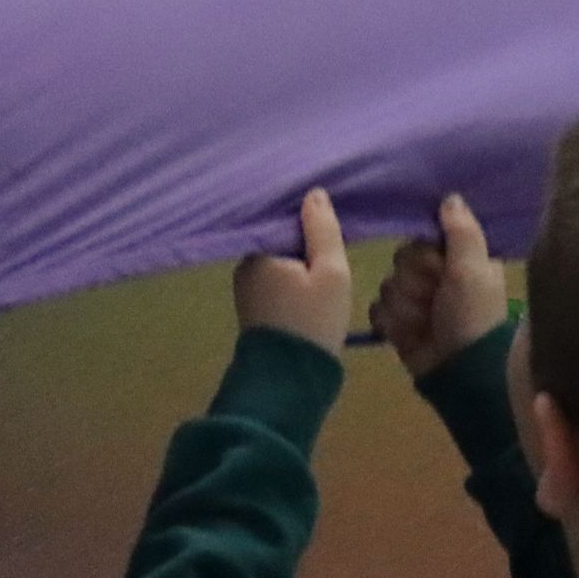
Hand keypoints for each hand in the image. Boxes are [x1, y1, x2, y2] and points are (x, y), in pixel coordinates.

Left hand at [234, 188, 353, 356]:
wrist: (289, 384)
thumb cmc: (312, 322)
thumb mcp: (330, 272)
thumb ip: (323, 230)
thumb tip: (313, 193)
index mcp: (258, 251)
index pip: (283, 218)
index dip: (309, 219)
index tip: (330, 224)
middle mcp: (244, 266)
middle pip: (281, 240)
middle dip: (305, 242)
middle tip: (334, 251)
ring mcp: (246, 289)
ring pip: (280, 261)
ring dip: (300, 262)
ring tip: (326, 268)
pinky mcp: (253, 309)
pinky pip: (275, 280)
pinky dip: (293, 280)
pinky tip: (311, 287)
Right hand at [369, 194, 508, 379]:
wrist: (462, 374)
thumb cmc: (474, 316)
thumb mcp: (473, 270)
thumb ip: (462, 232)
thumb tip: (450, 198)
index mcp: (458, 259)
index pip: (422, 238)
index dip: (425, 255)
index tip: (438, 268)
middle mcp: (436, 277)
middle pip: (401, 260)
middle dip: (414, 284)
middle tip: (433, 301)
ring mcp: (416, 302)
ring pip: (387, 286)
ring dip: (406, 308)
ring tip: (425, 323)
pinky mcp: (400, 326)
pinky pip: (378, 312)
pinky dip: (391, 324)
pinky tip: (405, 334)